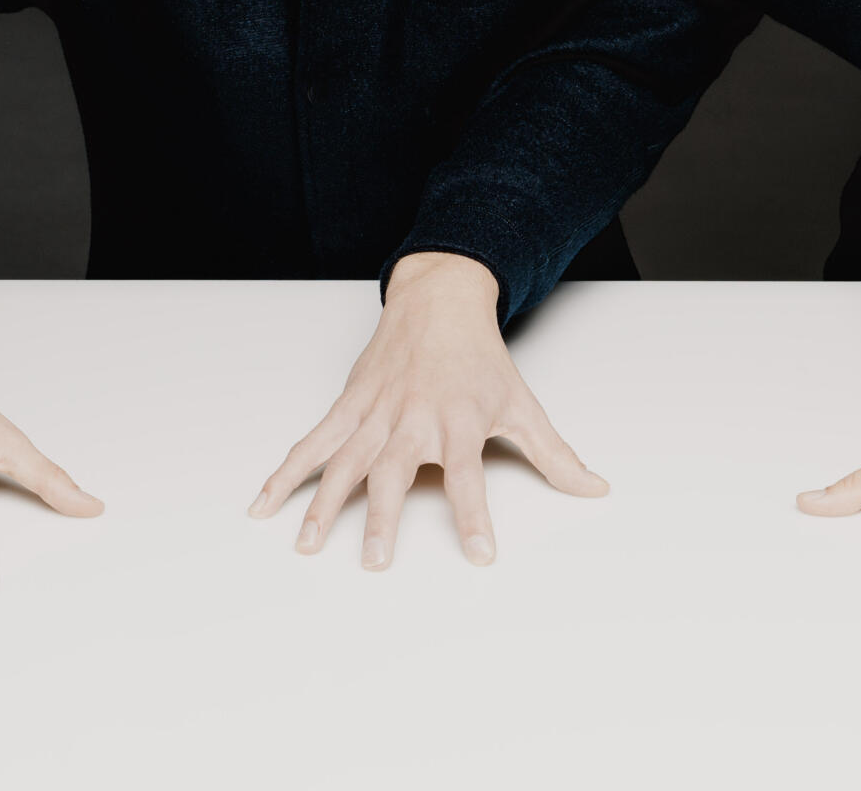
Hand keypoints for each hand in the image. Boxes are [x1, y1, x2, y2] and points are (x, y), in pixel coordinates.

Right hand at [248, 252, 606, 566]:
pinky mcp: (348, 404)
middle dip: (383, 517)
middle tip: (375, 561)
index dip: (475, 516)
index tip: (480, 555)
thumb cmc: (481, 359)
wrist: (440, 300)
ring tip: (307, 545)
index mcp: (460, 422)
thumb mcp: (522, 404)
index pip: (469, 477)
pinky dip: (286, 472)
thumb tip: (596, 489)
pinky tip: (264, 503)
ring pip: (345, 460)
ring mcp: (375, 411)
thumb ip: (555, 455)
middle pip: (395, 471)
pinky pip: (313, 441)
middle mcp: (414, 418)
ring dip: (323, 503)